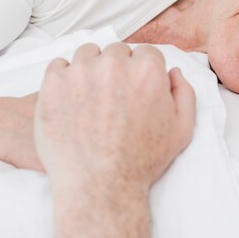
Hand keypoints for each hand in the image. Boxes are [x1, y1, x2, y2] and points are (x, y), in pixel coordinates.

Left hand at [34, 42, 195, 192]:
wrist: (99, 186)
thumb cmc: (140, 162)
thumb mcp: (182, 130)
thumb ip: (185, 94)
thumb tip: (173, 73)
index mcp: (147, 71)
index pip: (146, 53)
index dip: (142, 71)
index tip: (135, 88)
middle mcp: (115, 65)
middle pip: (117, 51)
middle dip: (118, 69)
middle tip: (113, 98)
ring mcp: (82, 72)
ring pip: (88, 54)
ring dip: (91, 70)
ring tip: (92, 99)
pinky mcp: (54, 83)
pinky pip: (59, 65)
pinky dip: (65, 78)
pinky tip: (72, 100)